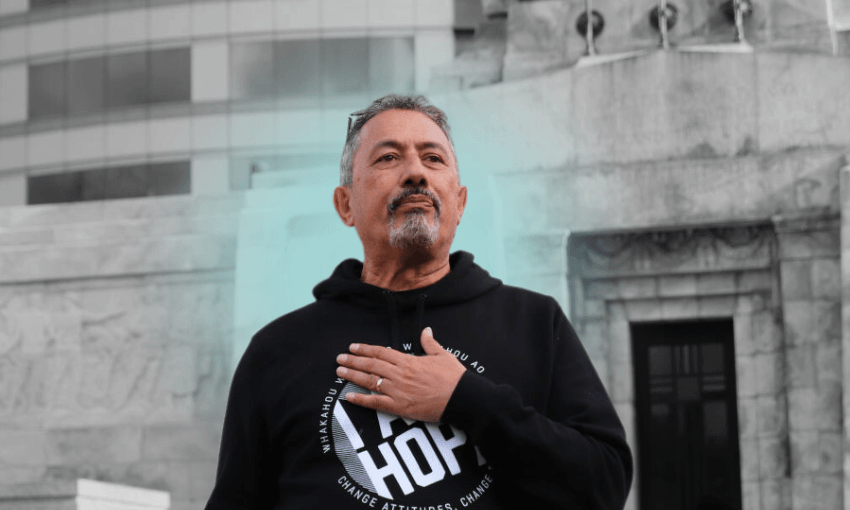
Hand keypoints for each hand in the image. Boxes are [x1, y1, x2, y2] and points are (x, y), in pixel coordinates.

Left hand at [336, 327, 465, 422]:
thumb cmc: (454, 377)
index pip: (381, 352)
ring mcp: (398, 391)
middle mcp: (400, 374)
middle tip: (339, 359)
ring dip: (353, 376)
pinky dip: (361, 400)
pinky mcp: (400, 407)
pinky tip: (349, 396)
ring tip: (340, 372)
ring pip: (370, 381)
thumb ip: (430, 343)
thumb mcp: (443, 355)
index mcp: (408, 361)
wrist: (462, 398)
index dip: (365, 349)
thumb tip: (426, 330)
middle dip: (353, 361)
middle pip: (371, 365)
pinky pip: (376, 403)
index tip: (353, 347)